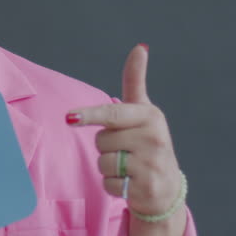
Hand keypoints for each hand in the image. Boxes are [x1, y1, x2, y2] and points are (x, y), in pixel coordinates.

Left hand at [67, 44, 182, 218]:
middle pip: (102, 140)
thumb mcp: (144, 113)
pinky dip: (112, 185)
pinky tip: (130, 183)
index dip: (89, 115)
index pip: (113, 114)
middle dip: (106, 146)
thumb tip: (140, 47)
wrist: (166, 188)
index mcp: (151, 116)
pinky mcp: (145, 188)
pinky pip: (108, 183)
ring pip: (103, 162)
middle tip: (126, 150)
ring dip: (108, 167)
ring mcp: (151, 164)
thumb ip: (136, 82)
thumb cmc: (148, 144)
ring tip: (128, 167)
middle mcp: (154, 138)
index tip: (69, 118)